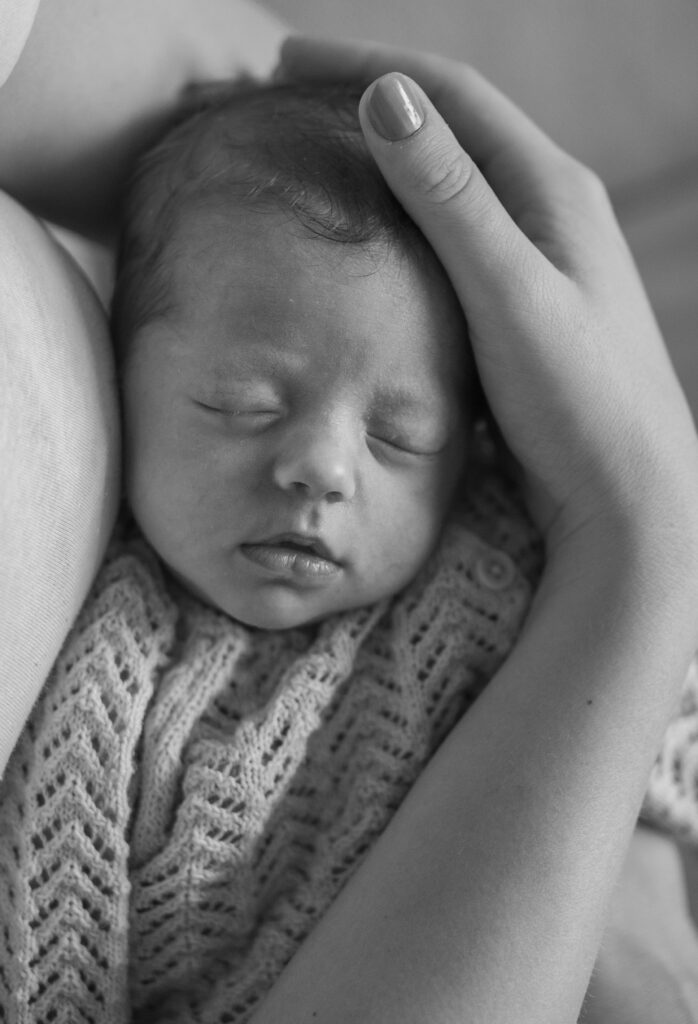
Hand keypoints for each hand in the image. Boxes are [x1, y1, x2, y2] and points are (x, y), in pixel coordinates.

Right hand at [279, 38, 697, 565]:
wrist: (623, 497)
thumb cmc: (580, 400)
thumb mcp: (510, 292)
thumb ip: (450, 199)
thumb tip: (386, 97)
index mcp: (553, 190)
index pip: (454, 97)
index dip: (370, 67)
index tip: (288, 61)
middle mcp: (547, 215)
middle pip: (449, 135)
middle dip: (370, 108)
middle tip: (288, 104)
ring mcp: (532, 265)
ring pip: (445, 194)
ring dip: (382, 169)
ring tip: (313, 162)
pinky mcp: (515, 313)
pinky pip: (447, 249)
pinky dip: (398, 231)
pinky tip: (362, 246)